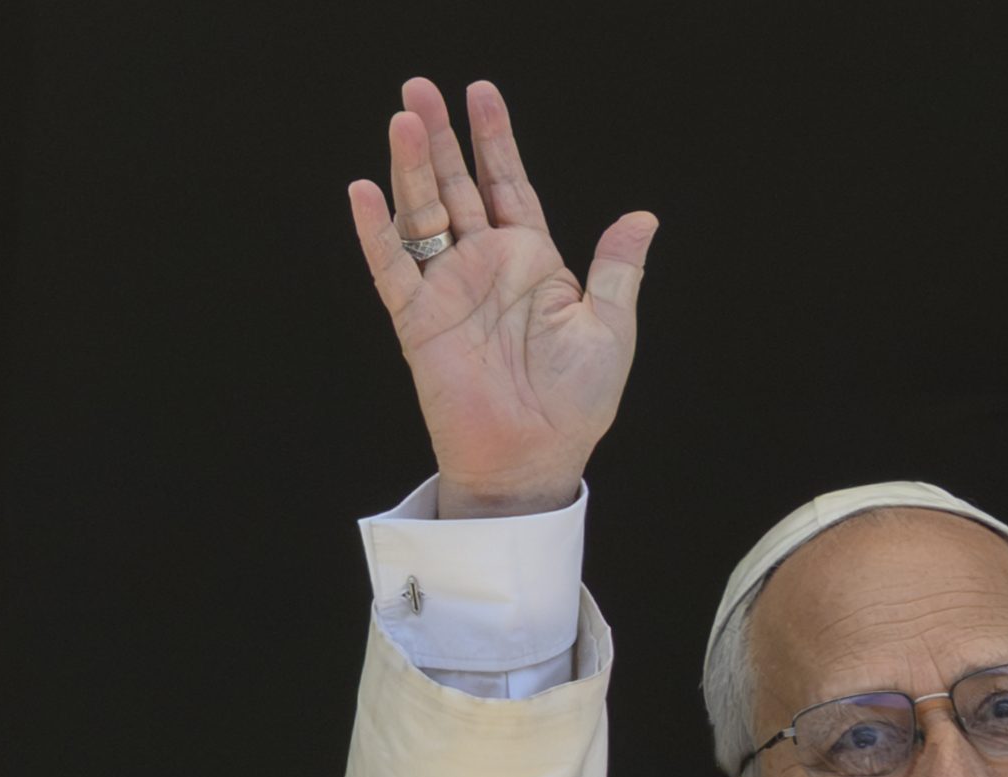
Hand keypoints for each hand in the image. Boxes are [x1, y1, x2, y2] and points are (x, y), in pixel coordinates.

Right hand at [346, 78, 656, 516]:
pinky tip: (365, 190)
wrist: (535, 458)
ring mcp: (449, 290)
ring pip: (423, 214)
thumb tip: (643, 215)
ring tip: (405, 120)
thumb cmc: (576, 404)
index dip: (496, 141)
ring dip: (412, 168)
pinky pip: (392, 268)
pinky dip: (376, 231)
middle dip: (443, 138)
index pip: (509, 187)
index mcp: (533, 263)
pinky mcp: (418, 320)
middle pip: (457, 188)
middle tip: (421, 88)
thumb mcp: (610, 328)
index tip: (482, 94)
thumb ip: (618, 268)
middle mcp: (486, 268)